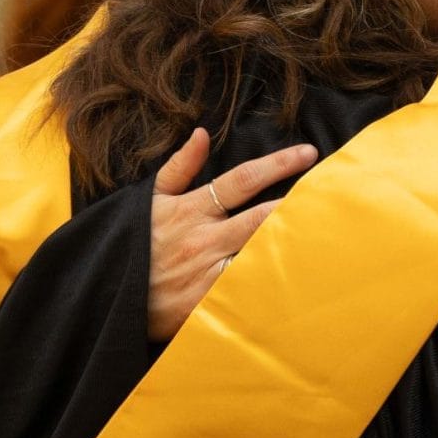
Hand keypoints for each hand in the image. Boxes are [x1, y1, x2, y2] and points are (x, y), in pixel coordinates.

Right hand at [148, 129, 317, 341]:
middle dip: (298, 204)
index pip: (242, 180)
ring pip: (260, 255)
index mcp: (191, 209)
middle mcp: (203, 238)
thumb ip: (178, 168)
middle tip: (333, 194)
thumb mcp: (147, 201)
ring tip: (327, 235)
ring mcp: (206, 272)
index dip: (278, 164)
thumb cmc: (130, 246)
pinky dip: (271, 284)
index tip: (309, 153)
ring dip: (291, 245)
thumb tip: (203, 133)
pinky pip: (246, 291)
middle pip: (262, 217)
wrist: (105, 296)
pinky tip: (301, 279)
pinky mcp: (207, 304)